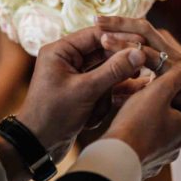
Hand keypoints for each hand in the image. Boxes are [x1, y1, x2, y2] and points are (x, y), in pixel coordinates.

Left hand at [17, 26, 147, 161]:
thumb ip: (113, 71)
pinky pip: (101, 87)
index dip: (121, 38)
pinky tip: (116, 103)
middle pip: (103, 52)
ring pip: (105, 72)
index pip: (96, 35)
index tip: (142, 45)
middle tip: (141, 69)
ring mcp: (74, 76)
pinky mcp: (81, 92)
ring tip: (125, 92)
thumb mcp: (85, 91)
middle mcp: (67, 59)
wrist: (38, 145)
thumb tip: (138, 53)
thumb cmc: (54, 115)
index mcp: (61, 51)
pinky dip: (107, 98)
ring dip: (112, 87)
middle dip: (118, 66)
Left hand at [97, 16, 180, 134]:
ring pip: (145, 42)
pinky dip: (138, 57)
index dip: (118, 28)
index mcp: (162, 53)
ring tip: (102, 35)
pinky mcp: (178, 73)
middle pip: (139, 29)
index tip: (97, 25)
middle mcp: (167, 51)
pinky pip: (156, 61)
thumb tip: (115, 95)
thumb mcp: (162, 93)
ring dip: (123, 38)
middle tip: (95, 18)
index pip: (137, 33)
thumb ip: (141, 89)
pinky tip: (123, 58)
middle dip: (117, 23)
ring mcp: (174, 60)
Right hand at [103, 63, 180, 177]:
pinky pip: (141, 147)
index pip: (180, 104)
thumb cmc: (137, 122)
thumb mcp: (159, 91)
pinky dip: (133, 139)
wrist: (116, 155)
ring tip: (128, 116)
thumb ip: (177, 76)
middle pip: (166, 118)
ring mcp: (160, 159)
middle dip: (152, 108)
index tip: (149, 91)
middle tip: (136, 102)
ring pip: (153, 133)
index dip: (163, 94)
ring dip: (142, 124)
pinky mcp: (144, 166)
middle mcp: (177, 147)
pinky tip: (123, 133)